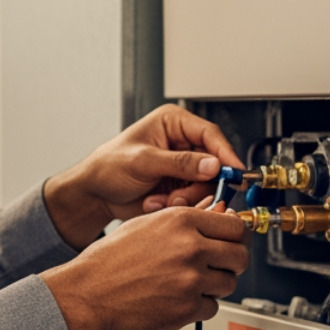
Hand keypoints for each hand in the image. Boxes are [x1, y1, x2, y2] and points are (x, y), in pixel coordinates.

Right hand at [39, 202, 247, 329]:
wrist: (88, 293)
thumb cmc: (110, 260)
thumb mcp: (146, 225)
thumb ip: (185, 218)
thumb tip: (215, 212)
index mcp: (181, 221)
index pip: (235, 226)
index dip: (237, 236)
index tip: (234, 242)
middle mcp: (190, 248)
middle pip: (240, 256)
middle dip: (232, 263)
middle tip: (220, 266)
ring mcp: (191, 280)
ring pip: (229, 283)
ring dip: (215, 286)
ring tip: (189, 283)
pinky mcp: (187, 308)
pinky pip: (212, 307)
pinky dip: (199, 306)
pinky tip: (178, 299)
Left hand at [43, 105, 242, 248]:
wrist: (95, 195)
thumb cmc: (108, 167)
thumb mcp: (143, 161)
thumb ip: (180, 163)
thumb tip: (212, 165)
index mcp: (173, 123)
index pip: (210, 134)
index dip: (224, 154)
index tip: (234, 173)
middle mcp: (181, 142)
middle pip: (213, 163)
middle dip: (198, 185)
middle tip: (181, 198)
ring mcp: (182, 166)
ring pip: (206, 185)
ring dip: (186, 198)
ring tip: (161, 201)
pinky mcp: (180, 186)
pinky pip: (195, 198)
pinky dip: (178, 206)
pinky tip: (157, 204)